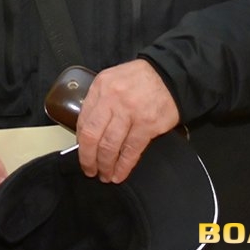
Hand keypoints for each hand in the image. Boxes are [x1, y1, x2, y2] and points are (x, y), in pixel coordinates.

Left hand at [75, 60, 179, 183]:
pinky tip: (119, 174)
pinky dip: (123, 166)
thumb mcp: (112, 80)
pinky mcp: (148, 125)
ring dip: (105, 165)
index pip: (84, 121)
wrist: (168, 75)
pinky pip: (131, 151)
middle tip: (89, 170)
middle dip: (88, 159)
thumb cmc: (138, 79)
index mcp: (101, 88)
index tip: (83, 154)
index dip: (81, 143)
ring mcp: (130, 112)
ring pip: (110, 146)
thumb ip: (99, 101)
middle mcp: (113, 99)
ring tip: (105, 175)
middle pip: (93, 136)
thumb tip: (89, 131)